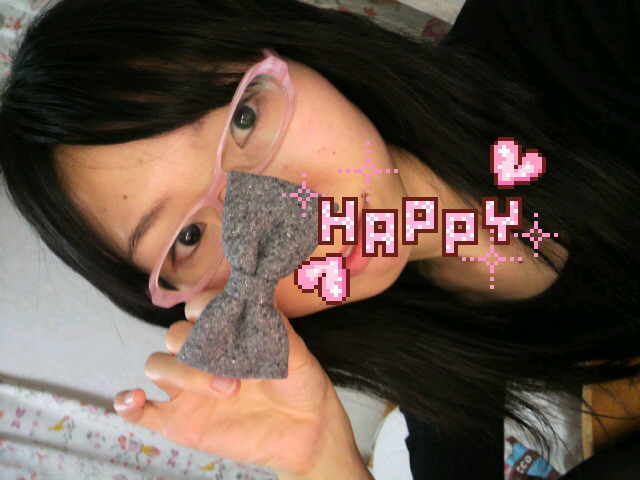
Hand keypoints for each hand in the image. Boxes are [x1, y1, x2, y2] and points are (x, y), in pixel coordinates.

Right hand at [113, 293, 365, 478]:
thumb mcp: (293, 349)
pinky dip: (129, 404)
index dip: (204, 309)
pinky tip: (135, 400)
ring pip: (158, 365)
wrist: (306, 430)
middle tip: (237, 372)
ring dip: (183, 374)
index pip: (195, 308)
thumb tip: (250, 300)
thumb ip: (271, 325)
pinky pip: (141, 413)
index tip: (224, 320)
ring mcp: (187, 389)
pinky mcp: (180, 422)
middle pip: (174, 336)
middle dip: (199, 349)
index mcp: (224, 332)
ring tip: (227, 392)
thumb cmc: (299, 382)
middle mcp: (201, 355)